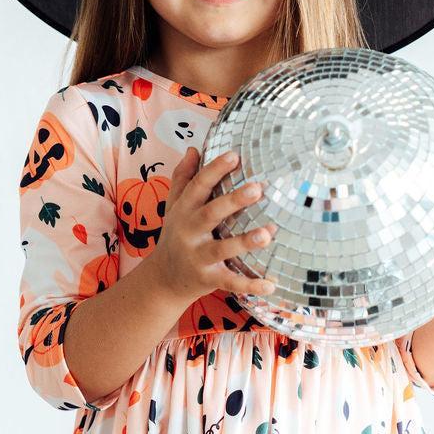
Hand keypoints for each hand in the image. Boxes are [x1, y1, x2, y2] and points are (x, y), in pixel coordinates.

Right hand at [152, 146, 278, 302]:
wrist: (163, 279)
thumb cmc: (175, 236)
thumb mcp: (175, 206)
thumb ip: (183, 178)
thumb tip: (193, 149)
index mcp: (184, 210)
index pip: (199, 186)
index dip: (215, 170)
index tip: (235, 155)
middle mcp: (189, 232)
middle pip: (211, 213)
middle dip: (234, 201)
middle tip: (258, 188)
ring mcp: (198, 256)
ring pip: (222, 248)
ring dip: (245, 242)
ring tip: (268, 233)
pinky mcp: (207, 279)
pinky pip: (230, 282)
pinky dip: (249, 285)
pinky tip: (271, 284)